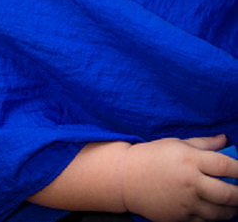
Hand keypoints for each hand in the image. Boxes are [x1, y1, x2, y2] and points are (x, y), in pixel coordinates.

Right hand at [122, 135, 237, 221]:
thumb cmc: (152, 156)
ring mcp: (186, 203)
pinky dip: (215, 217)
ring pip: (219, 212)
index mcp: (190, 160)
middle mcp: (190, 182)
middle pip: (227, 193)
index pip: (225, 165)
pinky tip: (216, 210)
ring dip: (231, 209)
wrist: (127, 178)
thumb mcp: (176, 143)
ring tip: (234, 204)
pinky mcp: (180, 218)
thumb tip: (224, 139)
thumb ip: (203, 143)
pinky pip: (205, 221)